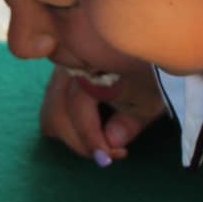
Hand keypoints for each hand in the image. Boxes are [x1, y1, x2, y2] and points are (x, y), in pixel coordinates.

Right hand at [38, 61, 166, 163]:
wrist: (151, 45)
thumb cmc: (152, 72)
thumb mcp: (148, 101)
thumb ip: (128, 124)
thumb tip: (111, 141)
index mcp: (90, 70)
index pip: (76, 110)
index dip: (92, 139)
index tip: (112, 156)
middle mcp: (68, 68)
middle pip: (54, 115)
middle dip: (77, 141)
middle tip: (103, 154)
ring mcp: (62, 71)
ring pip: (50, 110)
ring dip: (70, 133)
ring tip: (95, 142)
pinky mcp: (64, 75)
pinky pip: (54, 103)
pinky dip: (67, 122)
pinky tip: (90, 127)